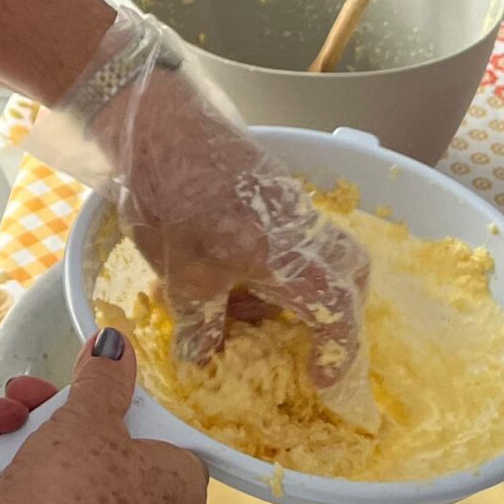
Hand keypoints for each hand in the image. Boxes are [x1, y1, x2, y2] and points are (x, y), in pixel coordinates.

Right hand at [0, 333, 205, 503]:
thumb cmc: (76, 487)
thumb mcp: (89, 415)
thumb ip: (104, 378)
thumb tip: (118, 345)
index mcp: (177, 491)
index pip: (164, 441)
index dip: (123, 410)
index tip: (86, 391)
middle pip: (99, 454)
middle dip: (47, 417)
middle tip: (22, 398)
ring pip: (58, 479)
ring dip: (15, 441)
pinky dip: (3, 481)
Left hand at [105, 71, 374, 424]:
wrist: (156, 123)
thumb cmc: (172, 199)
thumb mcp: (182, 275)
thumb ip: (200, 323)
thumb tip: (201, 361)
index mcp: (289, 255)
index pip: (337, 309)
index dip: (337, 350)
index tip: (322, 379)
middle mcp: (301, 227)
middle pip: (348, 271)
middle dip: (336, 309)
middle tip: (306, 337)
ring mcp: (288, 202)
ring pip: (316, 251)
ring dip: (293, 285)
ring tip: (241, 308)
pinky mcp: (267, 185)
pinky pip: (288, 233)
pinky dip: (271, 261)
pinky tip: (226, 273)